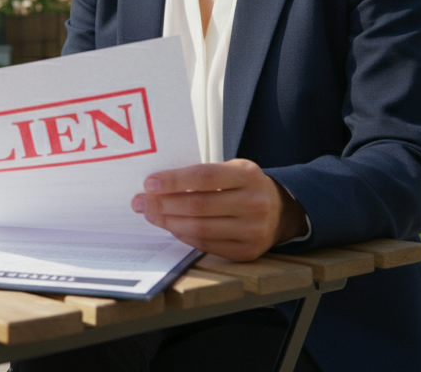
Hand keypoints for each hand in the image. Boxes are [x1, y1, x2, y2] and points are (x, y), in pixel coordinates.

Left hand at [131, 159, 307, 261]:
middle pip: (198, 205)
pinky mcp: (247, 251)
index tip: (149, 183)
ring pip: (200, 228)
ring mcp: (253, 230)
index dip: (174, 180)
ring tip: (150, 214)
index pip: (204, 177)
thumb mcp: (233, 170)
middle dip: (163, 204)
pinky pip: (207, 245)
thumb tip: (159, 183)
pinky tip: (171, 227)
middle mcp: (254, 203)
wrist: (280, 210)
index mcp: (248, 175)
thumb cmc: (246, 186)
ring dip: (169, 222)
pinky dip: (184, 236)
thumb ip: (204, 174)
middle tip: (139, 201)